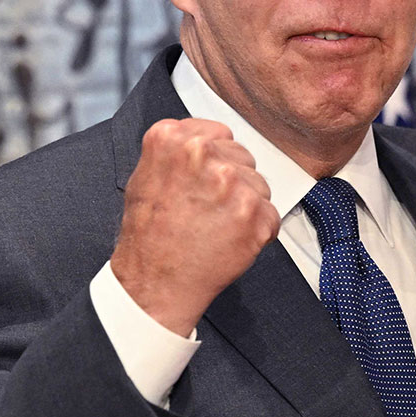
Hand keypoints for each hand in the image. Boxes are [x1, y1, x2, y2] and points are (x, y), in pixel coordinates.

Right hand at [112, 118, 280, 335]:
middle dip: (232, 182)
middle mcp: (203, 154)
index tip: (203, 179)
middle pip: (242, 157)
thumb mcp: (144, 177)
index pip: (219, 133)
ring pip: (259, 185)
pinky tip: (229, 241)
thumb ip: (176, 152)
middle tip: (207, 209)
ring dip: (246, 206)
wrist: (155, 283)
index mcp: (172, 139)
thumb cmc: (148, 236)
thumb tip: (205, 143)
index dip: (214, 160)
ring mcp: (231, 183)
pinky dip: (257, 231)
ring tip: (215, 227)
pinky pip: (271, 215)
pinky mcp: (253, 213)